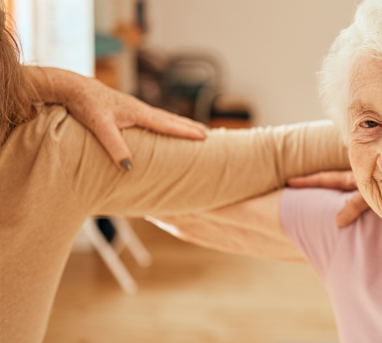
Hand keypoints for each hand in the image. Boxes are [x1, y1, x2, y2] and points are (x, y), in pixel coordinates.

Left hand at [67, 77, 207, 170]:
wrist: (73, 87)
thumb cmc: (86, 106)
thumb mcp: (100, 127)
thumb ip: (115, 147)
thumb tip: (129, 168)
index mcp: (139, 113)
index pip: (168, 124)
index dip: (186, 132)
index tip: (204, 136)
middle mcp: (141, 108)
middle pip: (171, 119)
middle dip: (189, 127)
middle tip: (208, 134)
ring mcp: (135, 107)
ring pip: (164, 116)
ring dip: (180, 123)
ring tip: (193, 129)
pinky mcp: (128, 107)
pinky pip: (155, 116)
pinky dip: (166, 121)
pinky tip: (165, 124)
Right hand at [288, 171, 366, 226]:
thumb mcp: (370, 196)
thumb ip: (354, 206)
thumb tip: (337, 221)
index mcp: (351, 177)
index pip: (324, 179)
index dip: (306, 181)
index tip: (290, 182)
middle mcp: (355, 180)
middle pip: (329, 182)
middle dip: (313, 185)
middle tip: (297, 188)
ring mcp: (363, 186)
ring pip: (341, 189)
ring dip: (329, 193)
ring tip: (317, 200)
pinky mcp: (371, 194)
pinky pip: (351, 197)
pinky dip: (343, 202)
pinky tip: (342, 207)